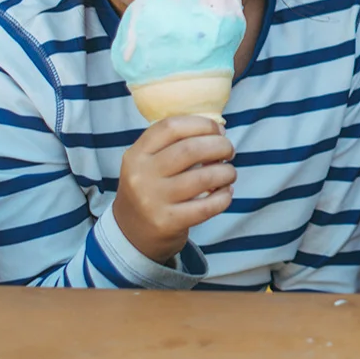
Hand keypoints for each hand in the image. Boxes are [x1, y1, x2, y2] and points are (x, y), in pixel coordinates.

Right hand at [111, 115, 236, 263]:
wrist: (130, 234)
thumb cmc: (150, 190)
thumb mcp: (148, 163)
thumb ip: (175, 144)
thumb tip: (219, 132)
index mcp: (137, 154)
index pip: (172, 127)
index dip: (202, 124)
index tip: (219, 130)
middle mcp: (142, 175)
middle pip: (191, 149)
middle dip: (220, 146)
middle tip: (229, 152)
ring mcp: (153, 201)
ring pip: (203, 178)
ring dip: (226, 172)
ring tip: (229, 174)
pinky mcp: (169, 222)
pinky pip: (207, 206)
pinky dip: (224, 197)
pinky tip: (226, 193)